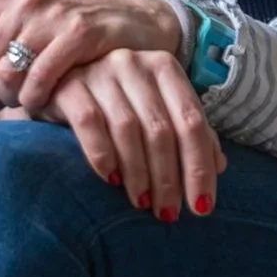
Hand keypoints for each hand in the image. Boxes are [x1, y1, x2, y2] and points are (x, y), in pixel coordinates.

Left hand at [0, 0, 180, 116]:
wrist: (133, 21)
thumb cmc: (67, 35)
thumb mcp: (17, 38)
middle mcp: (20, 1)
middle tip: (6, 111)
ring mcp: (49, 14)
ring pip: (6, 76)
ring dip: (13, 103)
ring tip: (26, 106)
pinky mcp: (79, 31)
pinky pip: (41, 77)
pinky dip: (38, 99)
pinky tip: (46, 104)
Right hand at [15, 49, 227, 219]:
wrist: (56, 84)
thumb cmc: (114, 103)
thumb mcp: (154, 111)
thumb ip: (185, 131)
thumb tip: (220, 165)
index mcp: (163, 66)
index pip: (191, 120)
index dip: (199, 167)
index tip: (202, 206)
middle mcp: (133, 63)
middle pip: (161, 129)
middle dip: (169, 178)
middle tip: (168, 214)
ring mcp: (99, 70)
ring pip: (128, 128)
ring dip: (138, 173)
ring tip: (142, 204)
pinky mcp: (69, 84)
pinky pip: (89, 121)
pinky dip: (102, 154)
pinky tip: (110, 179)